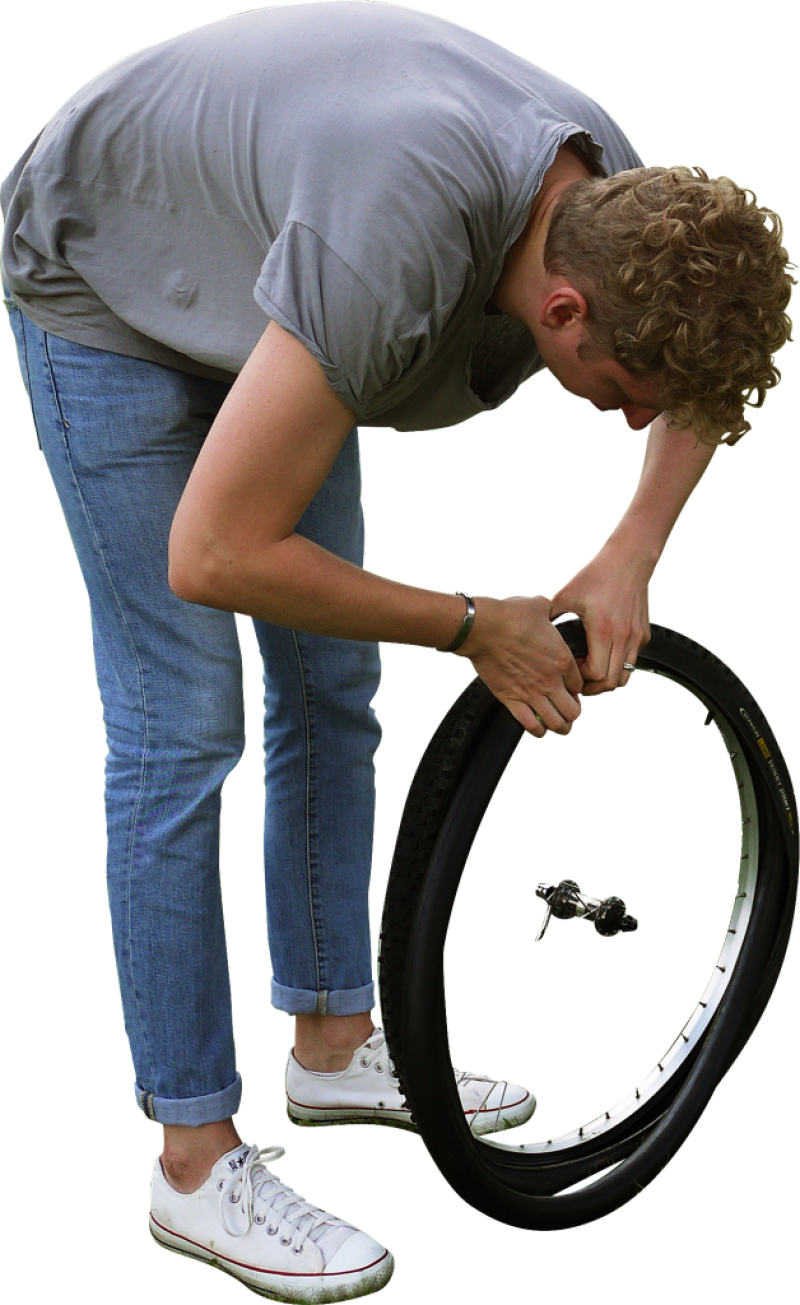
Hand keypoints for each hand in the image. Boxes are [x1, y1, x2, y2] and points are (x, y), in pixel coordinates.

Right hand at [452, 593, 583, 737]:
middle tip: (569, 711)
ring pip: (556, 723)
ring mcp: (532, 693)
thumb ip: (548, 610)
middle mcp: (551, 681)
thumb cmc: (509, 616)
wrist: (483, 628)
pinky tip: (539, 730)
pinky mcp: (511, 700)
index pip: (580, 685)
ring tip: (560, 727)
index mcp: (563, 659)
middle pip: (573, 711)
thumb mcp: (539, 606)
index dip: (578, 690)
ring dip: (561, 728)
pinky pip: (530, 725)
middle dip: (574, 714)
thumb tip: (545, 607)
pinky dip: (537, 731)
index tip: (572, 689)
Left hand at [549, 538, 653, 695]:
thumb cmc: (598, 574)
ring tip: (593, 674)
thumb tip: (534, 633)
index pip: (596, 673)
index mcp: (603, 630)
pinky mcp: (643, 634)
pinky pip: (632, 661)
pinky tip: (604, 657)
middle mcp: (623, 637)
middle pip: (612, 682)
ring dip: (609, 680)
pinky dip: (618, 666)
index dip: (581, 680)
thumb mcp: (566, 595)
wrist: (629, 559)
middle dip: (594, 688)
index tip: (571, 674)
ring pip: (626, 676)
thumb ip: (551, 616)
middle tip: (580, 684)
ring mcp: (636, 637)